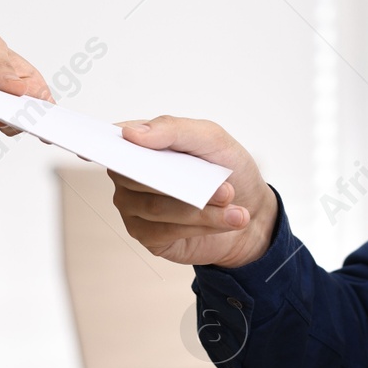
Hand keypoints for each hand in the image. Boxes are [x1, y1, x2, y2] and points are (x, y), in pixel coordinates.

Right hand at [110, 116, 277, 268]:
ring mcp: (135, 209)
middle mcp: (131, 178)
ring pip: (157, 208)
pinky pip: (166, 232)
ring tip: (234, 208)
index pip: (118, 143)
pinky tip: (228, 221)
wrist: (252, 208)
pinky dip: (202, 226)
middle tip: (226, 189)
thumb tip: (132, 134)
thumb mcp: (212, 139)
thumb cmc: (228, 170)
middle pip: (141, 178)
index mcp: (141, 146)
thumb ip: (173, 130)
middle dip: (186, 183)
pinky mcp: (149, 237)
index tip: (121, 152)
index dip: (116, 147)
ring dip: (202, 210)